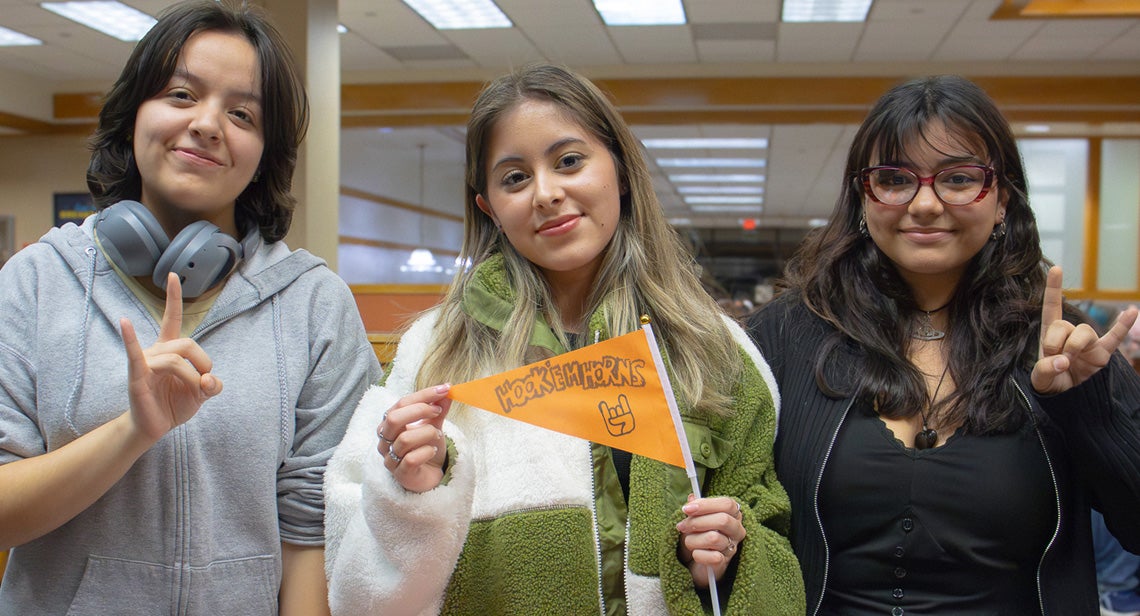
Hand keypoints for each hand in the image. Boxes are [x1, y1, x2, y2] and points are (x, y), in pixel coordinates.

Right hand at [120, 273, 222, 442]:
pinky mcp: (136, 376)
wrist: (155, 427)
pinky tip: (124, 322)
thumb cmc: (175, 404)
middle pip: (187, 343)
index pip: (172, 318)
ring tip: (194, 391)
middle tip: (205, 382)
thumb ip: (213, 384)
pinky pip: (135, 355)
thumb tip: (209, 380)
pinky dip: (130, 337)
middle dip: (204, 362)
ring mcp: (144, 362)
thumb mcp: (202, 394)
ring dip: (193, 378)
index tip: (173, 274)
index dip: (173, 297)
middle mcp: (156, 350)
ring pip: (176, 359)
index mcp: (170, 349)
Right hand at [378, 384, 451, 492]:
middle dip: (420, 410)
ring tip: (438, 435)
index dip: (423, 395)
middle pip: (393, 419)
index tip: (444, 390)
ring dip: (427, 433)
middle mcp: (385, 441)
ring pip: (404, 440)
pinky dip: (426, 451)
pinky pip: (411, 459)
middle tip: (438, 411)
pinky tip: (433, 450)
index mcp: (389, 424)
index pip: (401, 403)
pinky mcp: (401, 475)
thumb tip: (447, 390)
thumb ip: (438, 409)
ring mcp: (391, 459)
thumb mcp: (434, 425)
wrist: (430, 477)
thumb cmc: (426, 449)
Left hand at [675, 494, 744, 586]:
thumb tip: (692, 498)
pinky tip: (695, 554)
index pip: (727, 504)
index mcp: (732, 515)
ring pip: (714, 538)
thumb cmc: (697, 536)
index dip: (706, 504)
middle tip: (681, 526)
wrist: (694, 563)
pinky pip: (712, 557)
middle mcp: (737, 530)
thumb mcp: (694, 519)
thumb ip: (695, 507)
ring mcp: (732, 547)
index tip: (687, 508)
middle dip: (697, 522)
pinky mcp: (724, 563)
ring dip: (694, 539)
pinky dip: (698, 555)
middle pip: (723, 520)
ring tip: (688, 542)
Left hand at [1031, 266, 1137, 393]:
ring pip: (1084, 332)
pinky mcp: (1102, 354)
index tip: (1055, 268)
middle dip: (1057, 341)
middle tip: (1056, 358)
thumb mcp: (1039, 379)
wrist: (1064, 398)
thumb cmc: (1048, 383)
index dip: (1053, 289)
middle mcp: (1070, 334)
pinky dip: (1123, 326)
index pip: (1051, 307)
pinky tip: (1132, 311)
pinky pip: (1114, 338)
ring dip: (1075, 345)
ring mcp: (1088, 343)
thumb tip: (1064, 362)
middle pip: (1065, 324)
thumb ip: (1045, 369)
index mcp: (1050, 334)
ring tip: (1070, 361)